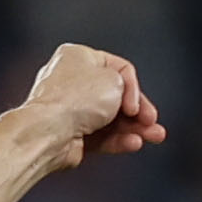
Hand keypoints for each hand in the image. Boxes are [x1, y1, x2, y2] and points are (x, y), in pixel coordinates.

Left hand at [25, 43, 166, 168]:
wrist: (48, 132)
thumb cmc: (75, 99)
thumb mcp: (115, 80)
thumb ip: (127, 87)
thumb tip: (126, 103)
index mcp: (78, 57)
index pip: (118, 69)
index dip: (134, 88)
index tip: (137, 106)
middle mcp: (71, 81)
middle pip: (116, 96)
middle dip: (139, 112)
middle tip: (153, 124)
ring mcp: (70, 110)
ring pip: (110, 119)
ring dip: (134, 128)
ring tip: (154, 137)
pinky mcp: (70, 135)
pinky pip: (99, 136)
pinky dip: (117, 139)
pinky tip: (134, 143)